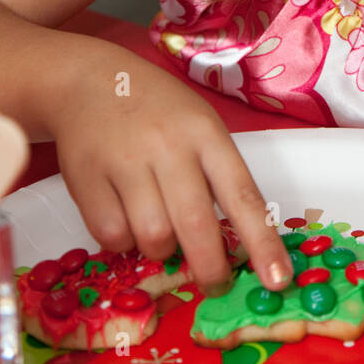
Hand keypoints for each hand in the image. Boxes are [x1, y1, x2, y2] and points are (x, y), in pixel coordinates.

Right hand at [51, 67, 293, 295]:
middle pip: (196, 226)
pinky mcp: (86, 178)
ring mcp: (125, 161)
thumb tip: (239, 245)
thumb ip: (217, 177)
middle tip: (216, 283)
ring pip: (153, 237)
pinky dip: (123, 242)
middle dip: (210, 268)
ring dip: (161, 250)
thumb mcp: (201, 127)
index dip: (262, 243)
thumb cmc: (158, 111)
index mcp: (206, 134)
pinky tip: (126, 219)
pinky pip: (112, 237)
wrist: (91, 81)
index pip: (243, 196)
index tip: (278, 280)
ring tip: (160, 228)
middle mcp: (168, 146)